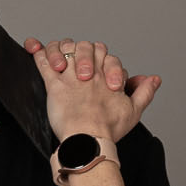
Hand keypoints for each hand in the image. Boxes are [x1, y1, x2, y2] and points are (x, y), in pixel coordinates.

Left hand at [22, 37, 162, 149]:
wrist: (89, 140)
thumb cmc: (109, 129)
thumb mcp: (134, 110)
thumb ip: (144, 91)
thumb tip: (154, 78)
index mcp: (107, 75)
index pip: (106, 55)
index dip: (104, 62)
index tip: (102, 78)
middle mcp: (89, 72)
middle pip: (86, 46)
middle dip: (83, 52)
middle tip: (82, 71)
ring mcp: (71, 77)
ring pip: (65, 49)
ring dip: (59, 50)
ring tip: (58, 60)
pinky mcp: (54, 85)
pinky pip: (43, 62)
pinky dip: (36, 52)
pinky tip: (31, 46)